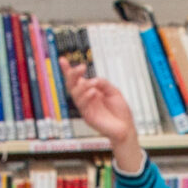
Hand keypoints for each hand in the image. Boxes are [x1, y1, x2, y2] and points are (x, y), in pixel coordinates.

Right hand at [61, 59, 143, 174]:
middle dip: (73, 74)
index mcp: (91, 91)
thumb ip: (103, 83)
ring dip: (83, 86)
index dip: (68, 70)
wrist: (125, 127)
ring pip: (75, 94)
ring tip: (93, 85)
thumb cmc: (119, 111)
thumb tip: (93, 79)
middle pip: (72, 85)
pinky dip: (86, 96)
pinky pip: (82, 104)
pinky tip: (93, 92)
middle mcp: (86, 98)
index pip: (77, 79)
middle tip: (81, 67)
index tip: (62, 60)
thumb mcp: (113, 91)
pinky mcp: (88, 116)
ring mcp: (86, 107)